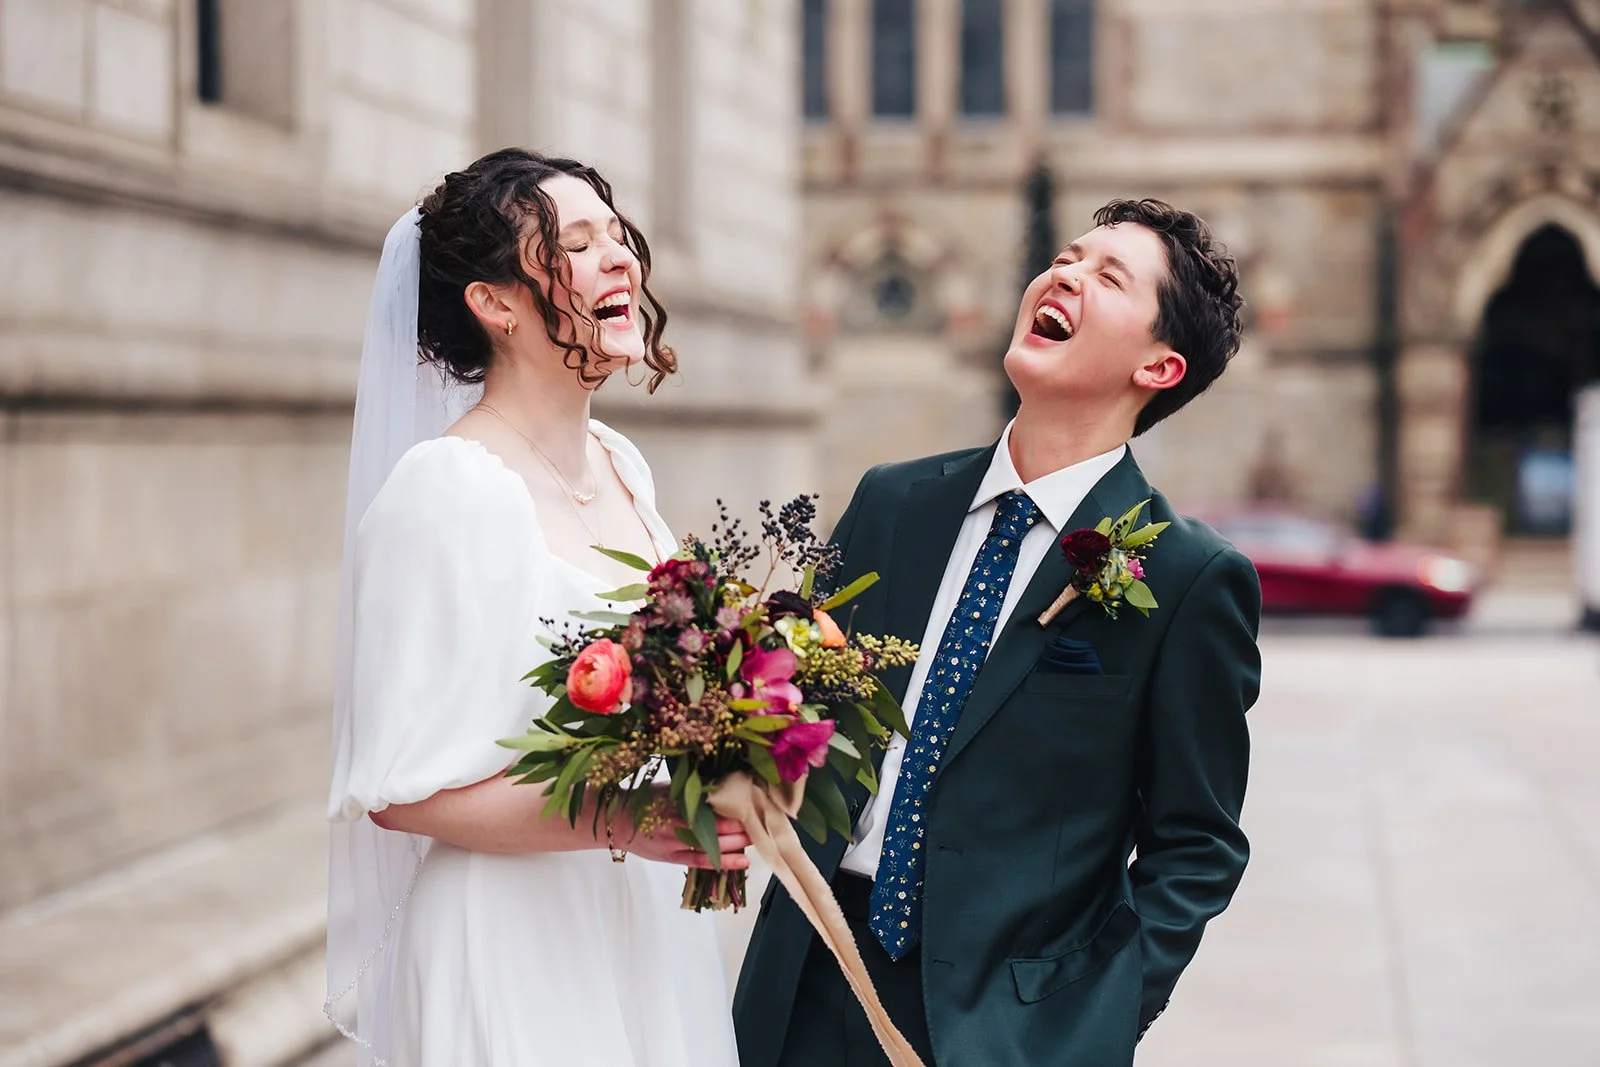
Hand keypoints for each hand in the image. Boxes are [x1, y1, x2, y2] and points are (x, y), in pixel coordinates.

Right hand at [612, 788, 752, 870]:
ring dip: (736, 845)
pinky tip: (741, 862)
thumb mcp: (668, 788)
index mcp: (676, 803)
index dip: (734, 807)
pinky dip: (722, 863)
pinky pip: (700, 862)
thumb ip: (693, 789)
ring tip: (757, 841)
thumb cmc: (643, 800)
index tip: (752, 803)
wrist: (614, 822)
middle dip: (740, 827)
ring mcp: (673, 844)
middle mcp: (676, 824)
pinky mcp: (671, 858)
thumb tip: (723, 784)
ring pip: (711, 846)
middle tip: (761, 823)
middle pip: (715, 827)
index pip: (711, 806)